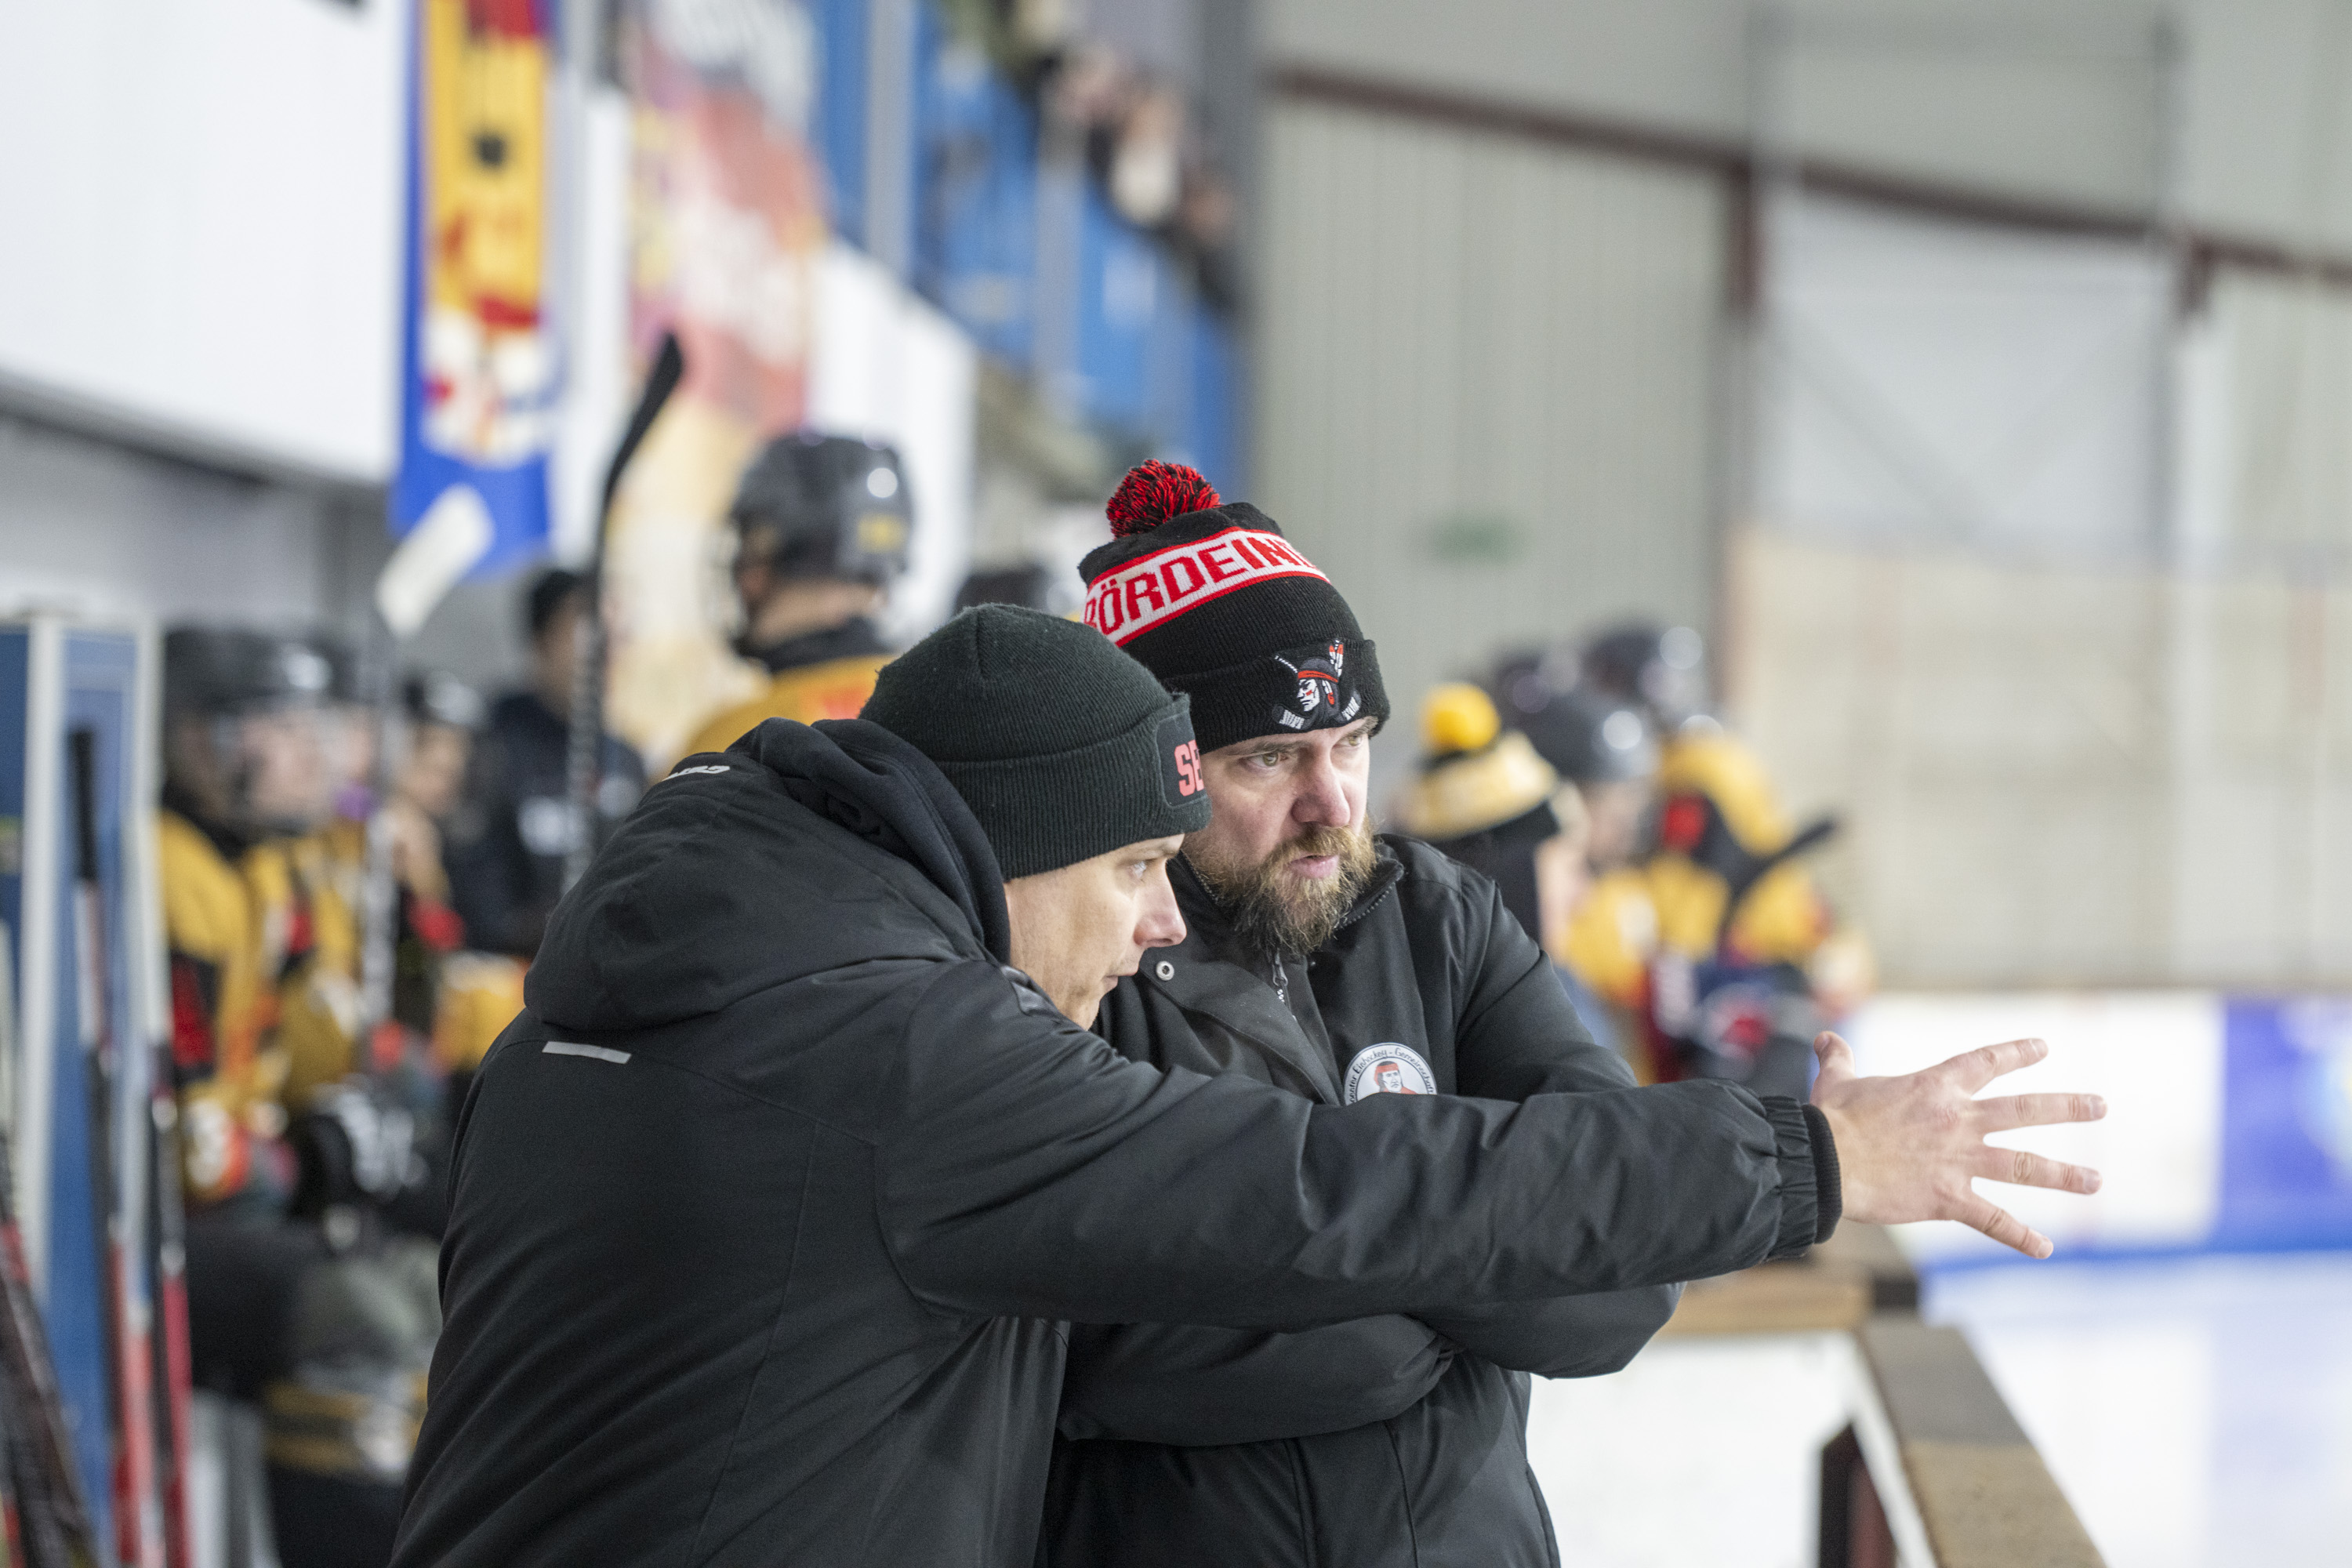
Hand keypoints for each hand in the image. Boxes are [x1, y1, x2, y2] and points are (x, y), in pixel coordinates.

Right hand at [1811, 1032, 2104, 1258]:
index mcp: (1935, 1087)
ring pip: (2023, 1166)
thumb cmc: (1831, 1119)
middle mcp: (1958, 1121)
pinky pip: (1992, 1220)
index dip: (2016, 1053)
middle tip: (2100, 1106)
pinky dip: (2019, 1236)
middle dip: (2066, 1107)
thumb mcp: (1837, 1080)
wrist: (1826, 1160)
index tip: (2044, 1048)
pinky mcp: (1949, 1198)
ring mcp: (1958, 1161)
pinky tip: (2045, 1248)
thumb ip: (1839, 1057)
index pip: (1985, 1063)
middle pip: (2023, 1111)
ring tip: (2095, 1181)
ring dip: (2063, 1175)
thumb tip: (1825, 1038)